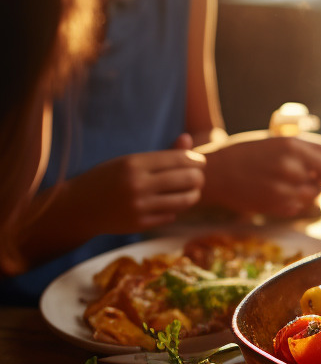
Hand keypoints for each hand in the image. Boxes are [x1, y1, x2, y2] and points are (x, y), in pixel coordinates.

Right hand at [71, 134, 205, 233]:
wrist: (78, 206)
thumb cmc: (108, 178)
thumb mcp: (129, 161)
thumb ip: (162, 153)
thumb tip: (188, 139)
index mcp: (134, 163)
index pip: (180, 159)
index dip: (196, 160)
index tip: (199, 162)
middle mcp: (137, 184)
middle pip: (189, 179)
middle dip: (199, 178)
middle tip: (197, 178)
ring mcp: (139, 206)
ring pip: (185, 200)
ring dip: (193, 195)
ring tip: (191, 191)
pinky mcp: (139, 224)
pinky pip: (172, 215)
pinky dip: (174, 209)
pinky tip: (169, 205)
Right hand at [202, 134, 320, 217]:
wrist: (216, 173)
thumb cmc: (246, 154)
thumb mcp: (275, 142)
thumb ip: (303, 150)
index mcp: (293, 145)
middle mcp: (293, 166)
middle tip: (320, 179)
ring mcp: (286, 188)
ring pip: (315, 193)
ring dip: (307, 191)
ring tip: (286, 183)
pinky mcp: (279, 205)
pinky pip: (300, 206)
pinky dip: (293, 202)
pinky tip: (275, 193)